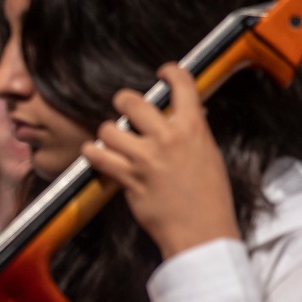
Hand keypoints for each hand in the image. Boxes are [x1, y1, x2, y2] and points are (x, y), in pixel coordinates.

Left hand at [81, 63, 239, 258]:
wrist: (202, 230)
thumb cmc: (209, 196)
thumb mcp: (209, 154)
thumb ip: (192, 132)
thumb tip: (182, 117)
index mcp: (193, 128)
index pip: (181, 84)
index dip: (169, 71)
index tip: (162, 72)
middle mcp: (168, 137)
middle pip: (132, 101)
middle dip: (124, 100)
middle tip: (124, 107)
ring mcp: (146, 157)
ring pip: (109, 129)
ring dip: (107, 133)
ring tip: (112, 139)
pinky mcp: (128, 177)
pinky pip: (98, 156)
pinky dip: (92, 153)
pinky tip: (95, 153)